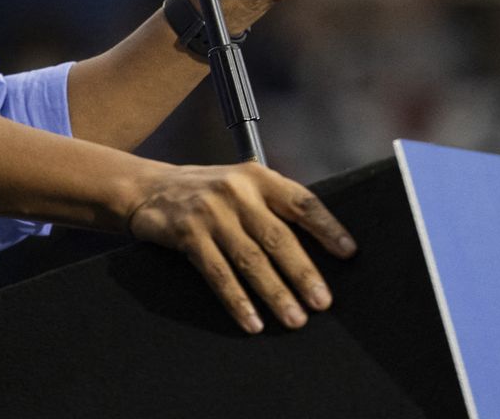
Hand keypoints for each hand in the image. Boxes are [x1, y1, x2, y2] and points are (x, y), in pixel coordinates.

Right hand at [125, 162, 356, 332]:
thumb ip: (273, 206)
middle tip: (323, 302)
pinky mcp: (188, 235)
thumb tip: (319, 247)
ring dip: (275, 293)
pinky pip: (218, 274)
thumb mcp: (243, 185)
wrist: (150, 188)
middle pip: (278, 237)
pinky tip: (252, 321)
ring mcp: (211, 213)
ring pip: (250, 259)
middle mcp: (238, 191)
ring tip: (294, 318)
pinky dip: (237, 301)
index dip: (327, 227)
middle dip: (303, 272)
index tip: (348, 252)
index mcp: (259, 177)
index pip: (301, 202)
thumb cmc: (209, 192)